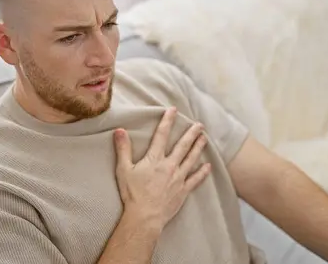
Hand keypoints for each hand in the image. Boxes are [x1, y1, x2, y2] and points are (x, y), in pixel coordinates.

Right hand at [113, 107, 210, 230]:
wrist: (144, 216)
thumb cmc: (132, 194)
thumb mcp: (123, 169)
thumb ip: (123, 149)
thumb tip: (120, 131)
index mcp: (154, 159)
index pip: (162, 135)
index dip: (167, 121)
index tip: (173, 110)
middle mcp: (169, 166)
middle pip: (183, 145)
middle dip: (191, 133)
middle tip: (199, 125)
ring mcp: (178, 178)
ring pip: (191, 159)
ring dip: (199, 147)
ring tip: (205, 138)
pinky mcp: (183, 191)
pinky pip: (196, 179)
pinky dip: (202, 172)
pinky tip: (208, 166)